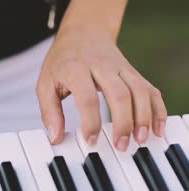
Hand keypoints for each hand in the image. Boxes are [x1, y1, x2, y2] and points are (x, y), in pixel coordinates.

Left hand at [37, 27, 166, 150]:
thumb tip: (55, 137)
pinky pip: (150, 90)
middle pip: (119, 94)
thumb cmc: (62, 62)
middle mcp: (101, 66)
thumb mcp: (45, 84)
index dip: (91, 121)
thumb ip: (49, 112)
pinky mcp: (133, 72)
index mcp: (76, 69)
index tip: (91, 140)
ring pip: (139, 91)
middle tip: (120, 146)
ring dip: (143, 117)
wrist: (83, 33)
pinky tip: (155, 128)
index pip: (87, 97)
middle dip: (123, 123)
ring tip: (139, 139)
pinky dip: (157, 109)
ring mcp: (121, 68)